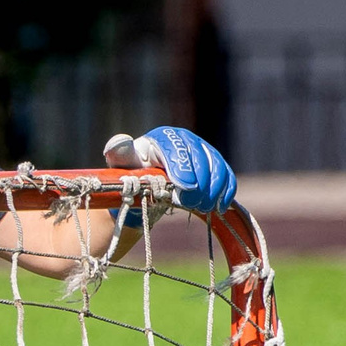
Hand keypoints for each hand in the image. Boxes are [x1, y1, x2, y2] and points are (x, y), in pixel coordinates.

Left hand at [103, 127, 235, 216]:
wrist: (145, 187)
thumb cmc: (132, 176)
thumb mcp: (121, 166)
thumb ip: (119, 155)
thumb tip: (119, 142)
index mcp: (162, 138)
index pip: (176, 148)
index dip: (182, 166)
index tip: (184, 187)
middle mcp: (185, 140)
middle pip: (199, 155)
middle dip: (200, 181)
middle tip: (193, 203)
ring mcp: (202, 151)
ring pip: (216, 164)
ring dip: (214, 187)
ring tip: (204, 207)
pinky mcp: (214, 165)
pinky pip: (226, 175)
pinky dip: (226, 190)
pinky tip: (220, 206)